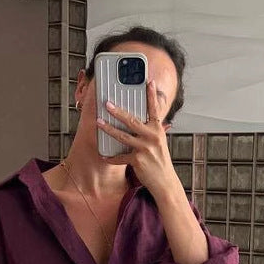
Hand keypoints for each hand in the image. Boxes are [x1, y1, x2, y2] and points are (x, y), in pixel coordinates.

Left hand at [96, 80, 180, 198]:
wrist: (165, 181)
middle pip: (132, 120)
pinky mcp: (137, 160)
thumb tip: (141, 120)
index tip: (148, 81)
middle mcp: (152, 137)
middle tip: (107, 103)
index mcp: (158, 130)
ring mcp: (144, 148)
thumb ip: (151, 130)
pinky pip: (120, 157)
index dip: (151, 95)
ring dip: (109, 129)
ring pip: (123, 136)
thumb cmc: (160, 161)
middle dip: (118, 111)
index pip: (154, 109)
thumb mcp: (159, 142)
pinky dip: (111, 158)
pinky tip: (104, 156)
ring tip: (99, 122)